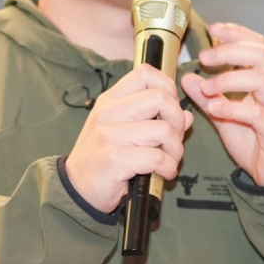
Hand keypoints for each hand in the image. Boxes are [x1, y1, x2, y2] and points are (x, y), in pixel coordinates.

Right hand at [64, 65, 189, 216]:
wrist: (77, 189)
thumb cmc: (102, 159)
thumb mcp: (123, 132)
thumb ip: (153, 120)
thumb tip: (186, 116)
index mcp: (110, 100)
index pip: (145, 74)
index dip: (168, 89)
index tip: (170, 111)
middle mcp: (108, 112)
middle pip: (160, 98)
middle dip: (177, 121)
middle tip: (174, 140)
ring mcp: (110, 135)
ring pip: (163, 130)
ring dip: (176, 150)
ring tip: (170, 160)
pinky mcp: (114, 159)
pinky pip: (157, 157)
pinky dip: (168, 167)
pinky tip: (164, 173)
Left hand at [181, 25, 263, 186]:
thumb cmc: (257, 143)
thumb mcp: (226, 117)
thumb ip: (209, 97)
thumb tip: (187, 78)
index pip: (258, 45)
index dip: (237, 33)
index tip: (213, 29)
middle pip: (260, 55)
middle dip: (229, 51)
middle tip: (204, 58)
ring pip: (260, 78)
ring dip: (229, 78)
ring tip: (207, 87)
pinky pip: (256, 113)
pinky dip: (233, 108)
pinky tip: (215, 109)